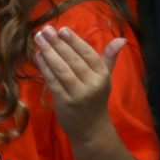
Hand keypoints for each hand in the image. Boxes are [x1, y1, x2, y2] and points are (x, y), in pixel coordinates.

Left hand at [34, 27, 125, 145]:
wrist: (91, 129)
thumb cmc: (96, 99)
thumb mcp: (106, 78)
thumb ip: (109, 57)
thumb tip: (121, 39)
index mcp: (102, 76)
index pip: (88, 54)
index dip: (75, 41)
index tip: (62, 29)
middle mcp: (92, 85)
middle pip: (73, 60)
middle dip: (57, 43)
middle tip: (45, 30)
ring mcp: (77, 95)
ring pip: (61, 69)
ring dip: (49, 53)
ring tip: (39, 39)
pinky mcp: (64, 103)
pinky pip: (52, 81)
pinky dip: (44, 67)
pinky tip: (38, 56)